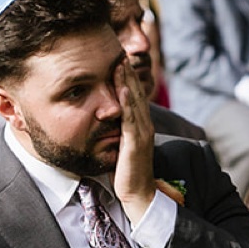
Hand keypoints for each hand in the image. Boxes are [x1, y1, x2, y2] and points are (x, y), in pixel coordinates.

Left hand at [111, 56, 156, 217]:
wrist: (138, 195)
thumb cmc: (127, 173)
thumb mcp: (120, 146)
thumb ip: (116, 131)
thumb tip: (104, 119)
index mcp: (141, 126)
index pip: (135, 96)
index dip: (127, 77)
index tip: (117, 60)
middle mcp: (145, 126)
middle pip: (137, 93)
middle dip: (128, 73)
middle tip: (119, 52)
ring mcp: (142, 134)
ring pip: (135, 102)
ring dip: (127, 82)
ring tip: (120, 63)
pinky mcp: (136, 143)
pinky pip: (131, 119)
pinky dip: (128, 102)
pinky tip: (123, 89)